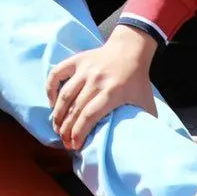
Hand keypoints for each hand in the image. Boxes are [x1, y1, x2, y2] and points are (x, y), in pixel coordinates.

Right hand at [45, 26, 157, 149]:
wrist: (131, 49)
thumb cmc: (137, 80)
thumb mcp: (146, 102)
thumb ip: (145, 122)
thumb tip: (141, 143)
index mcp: (113, 92)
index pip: (89, 115)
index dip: (79, 133)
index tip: (75, 145)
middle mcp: (96, 80)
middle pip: (75, 109)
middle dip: (67, 129)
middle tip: (65, 142)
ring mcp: (85, 69)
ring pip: (65, 95)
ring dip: (57, 115)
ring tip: (57, 128)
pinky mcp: (77, 60)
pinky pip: (56, 74)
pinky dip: (50, 89)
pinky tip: (52, 104)